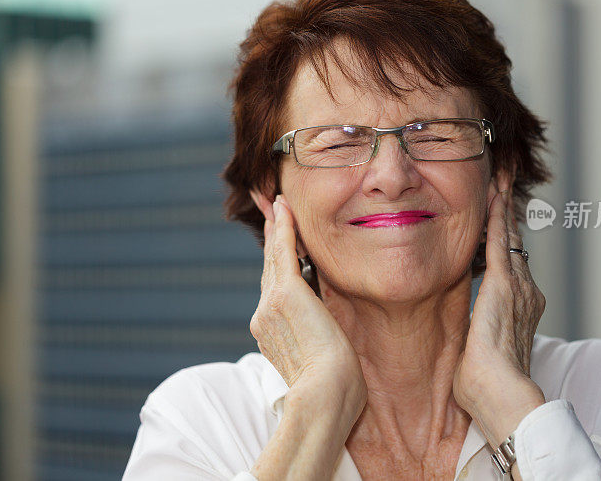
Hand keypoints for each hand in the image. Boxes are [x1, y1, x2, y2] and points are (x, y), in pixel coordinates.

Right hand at [248, 191, 367, 411]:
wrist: (326, 397)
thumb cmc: (335, 389)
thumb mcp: (324, 359)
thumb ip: (320, 339)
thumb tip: (328, 331)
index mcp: (272, 334)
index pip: (275, 291)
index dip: (277, 266)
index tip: (279, 248)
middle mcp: (265, 317)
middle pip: (270, 269)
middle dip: (272, 239)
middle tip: (272, 211)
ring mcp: (271, 304)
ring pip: (274, 258)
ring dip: (277, 227)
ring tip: (278, 204)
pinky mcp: (285, 294)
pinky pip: (282, 252)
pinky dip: (283, 228)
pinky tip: (284, 208)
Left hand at [452, 172, 546, 445]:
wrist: (502, 399)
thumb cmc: (485, 388)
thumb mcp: (476, 353)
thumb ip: (472, 335)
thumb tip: (462, 336)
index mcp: (519, 309)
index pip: (510, 264)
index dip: (505, 237)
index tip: (500, 215)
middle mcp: (525, 292)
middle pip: (514, 241)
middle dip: (507, 209)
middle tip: (503, 178)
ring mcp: (517, 287)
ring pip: (508, 234)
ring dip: (503, 203)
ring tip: (500, 174)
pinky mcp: (503, 285)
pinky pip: (499, 240)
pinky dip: (497, 213)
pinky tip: (493, 191)